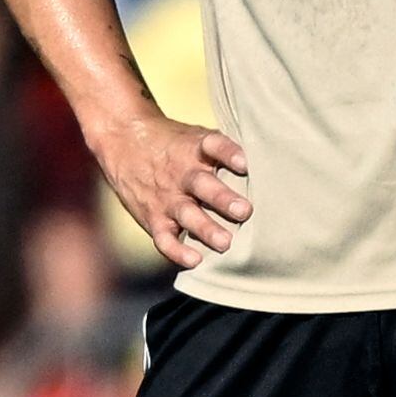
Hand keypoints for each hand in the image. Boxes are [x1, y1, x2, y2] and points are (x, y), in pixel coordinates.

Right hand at [94, 110, 253, 267]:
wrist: (124, 140)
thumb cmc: (173, 143)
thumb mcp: (196, 135)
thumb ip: (226, 150)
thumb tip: (271, 163)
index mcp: (194, 148)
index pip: (213, 145)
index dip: (229, 153)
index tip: (245, 163)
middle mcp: (181, 172)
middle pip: (202, 184)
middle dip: (223, 198)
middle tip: (244, 211)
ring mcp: (166, 196)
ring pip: (186, 213)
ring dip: (206, 229)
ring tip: (226, 243)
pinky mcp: (153, 217)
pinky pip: (163, 237)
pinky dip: (177, 251)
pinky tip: (195, 261)